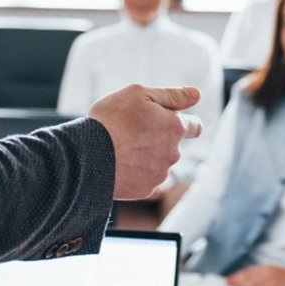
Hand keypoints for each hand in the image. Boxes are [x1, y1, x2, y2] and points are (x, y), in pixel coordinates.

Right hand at [89, 85, 201, 199]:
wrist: (87, 156)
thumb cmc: (111, 120)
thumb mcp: (139, 94)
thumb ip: (172, 95)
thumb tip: (197, 95)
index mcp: (175, 127)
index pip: (194, 126)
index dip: (186, 122)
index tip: (173, 122)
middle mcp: (173, 153)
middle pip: (172, 145)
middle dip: (158, 139)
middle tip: (132, 132)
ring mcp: (160, 174)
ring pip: (158, 164)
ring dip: (147, 157)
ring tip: (121, 149)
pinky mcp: (145, 191)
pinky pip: (145, 180)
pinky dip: (136, 174)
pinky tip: (119, 165)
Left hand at [226, 264, 284, 285]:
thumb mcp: (274, 277)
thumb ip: (262, 281)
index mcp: (264, 268)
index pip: (247, 272)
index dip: (236, 277)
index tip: (227, 282)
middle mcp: (265, 271)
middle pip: (246, 277)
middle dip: (235, 283)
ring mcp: (270, 277)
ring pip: (251, 283)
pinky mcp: (274, 284)